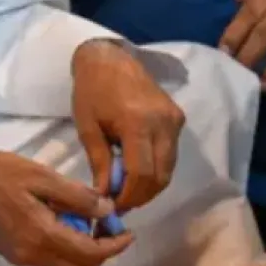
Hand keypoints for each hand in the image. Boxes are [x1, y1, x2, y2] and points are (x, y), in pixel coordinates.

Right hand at [0, 150, 133, 265]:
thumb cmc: (1, 174)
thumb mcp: (43, 176)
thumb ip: (77, 196)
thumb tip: (108, 210)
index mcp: (42, 236)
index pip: (90, 254)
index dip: (114, 246)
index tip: (129, 231)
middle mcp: (33, 256)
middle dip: (103, 250)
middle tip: (113, 225)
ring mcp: (23, 258)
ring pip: (67, 265)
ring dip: (86, 250)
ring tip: (94, 221)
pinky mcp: (16, 254)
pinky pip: (52, 258)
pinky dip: (69, 246)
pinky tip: (71, 223)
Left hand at [71, 39, 185, 210]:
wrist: (110, 59)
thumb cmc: (92, 90)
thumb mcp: (87, 128)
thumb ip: (99, 163)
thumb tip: (105, 195)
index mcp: (138, 122)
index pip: (142, 173)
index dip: (130, 196)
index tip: (114, 207)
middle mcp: (164, 122)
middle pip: (161, 175)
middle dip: (142, 196)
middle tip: (121, 203)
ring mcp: (174, 119)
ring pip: (169, 167)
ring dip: (150, 184)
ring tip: (127, 189)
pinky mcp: (178, 117)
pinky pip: (171, 153)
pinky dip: (157, 168)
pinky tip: (137, 169)